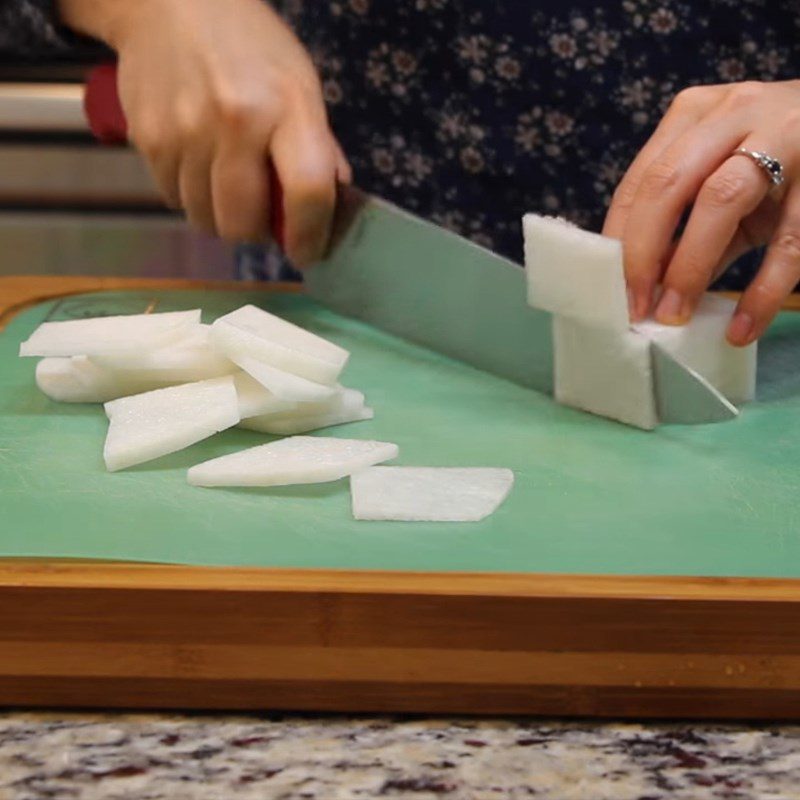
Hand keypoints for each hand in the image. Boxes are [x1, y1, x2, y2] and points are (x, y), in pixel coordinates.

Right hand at [60, 0, 350, 266]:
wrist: (170, 2)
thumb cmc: (250, 46)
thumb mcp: (300, 85)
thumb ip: (317, 148)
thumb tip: (328, 206)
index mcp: (287, 107)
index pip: (307, 191)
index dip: (309, 235)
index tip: (306, 252)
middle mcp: (234, 122)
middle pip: (242, 223)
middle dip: (255, 231)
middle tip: (259, 215)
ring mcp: (184, 132)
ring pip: (204, 219)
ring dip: (220, 215)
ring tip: (226, 183)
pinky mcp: (147, 139)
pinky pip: (173, 198)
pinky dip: (190, 195)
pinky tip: (197, 164)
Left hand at [603, 80, 799, 345]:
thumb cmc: (782, 162)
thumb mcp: (726, 184)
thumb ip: (686, 229)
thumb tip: (645, 288)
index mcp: (695, 114)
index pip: (640, 181)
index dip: (620, 240)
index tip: (608, 290)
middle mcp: (734, 112)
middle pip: (668, 183)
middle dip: (641, 252)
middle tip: (634, 307)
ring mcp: (786, 134)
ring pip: (721, 200)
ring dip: (690, 267)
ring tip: (675, 316)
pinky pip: (789, 240)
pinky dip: (762, 292)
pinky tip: (742, 328)